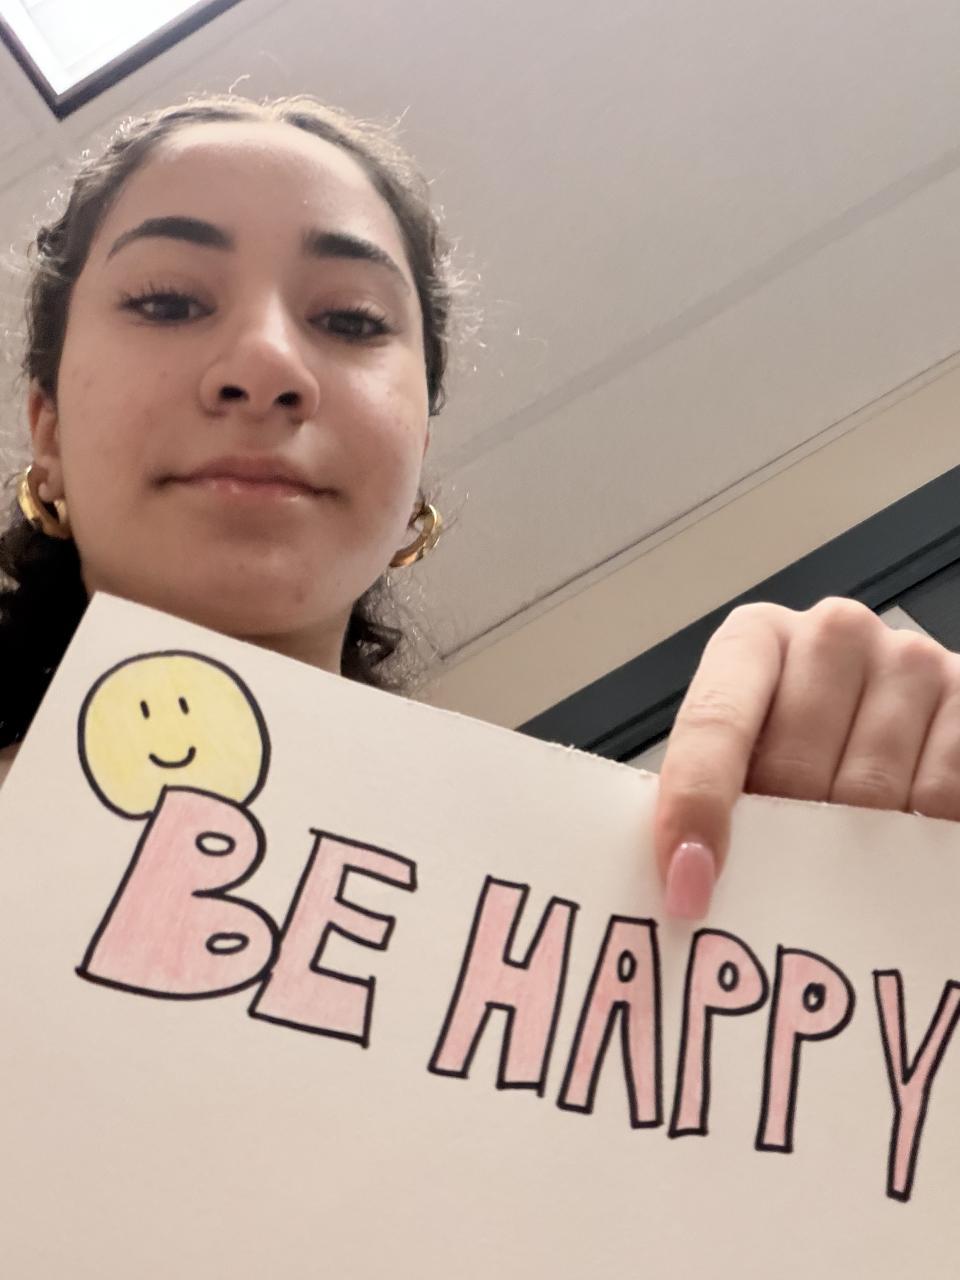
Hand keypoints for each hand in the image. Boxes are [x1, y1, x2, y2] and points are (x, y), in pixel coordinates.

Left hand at [652, 597, 959, 918]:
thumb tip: (684, 879)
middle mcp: (833, 632)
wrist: (897, 726)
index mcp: (755, 638)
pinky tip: (903, 842)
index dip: (696, 804)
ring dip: (854, 845)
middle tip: (789, 875)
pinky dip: (918, 839)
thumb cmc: (806, 747)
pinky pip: (940, 798)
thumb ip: (711, 793)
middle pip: (793, 763)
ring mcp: (910, 657)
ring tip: (849, 857)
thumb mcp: (748, 756)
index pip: (714, 719)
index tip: (687, 885)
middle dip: (784, 834)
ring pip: (870, 790)